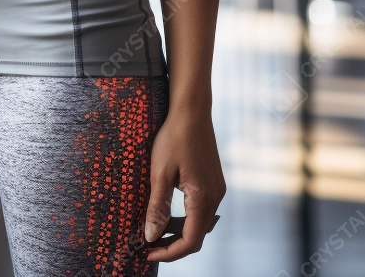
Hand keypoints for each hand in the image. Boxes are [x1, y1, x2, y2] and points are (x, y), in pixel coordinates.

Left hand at [143, 106, 224, 261]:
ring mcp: (217, 189)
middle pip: (197, 236)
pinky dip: (186, 218)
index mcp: (203, 199)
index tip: (147, 253)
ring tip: (155, 231)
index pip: (190, 241)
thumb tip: (151, 236)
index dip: (169, 253)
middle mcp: (215, 197)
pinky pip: (201, 209)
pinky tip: (169, 214)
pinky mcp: (214, 181)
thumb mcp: (160, 174)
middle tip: (148, 246)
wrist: (192, 110)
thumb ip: (157, 207)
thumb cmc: (174, 138)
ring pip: (199, 223)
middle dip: (173, 245)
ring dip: (179, 232)